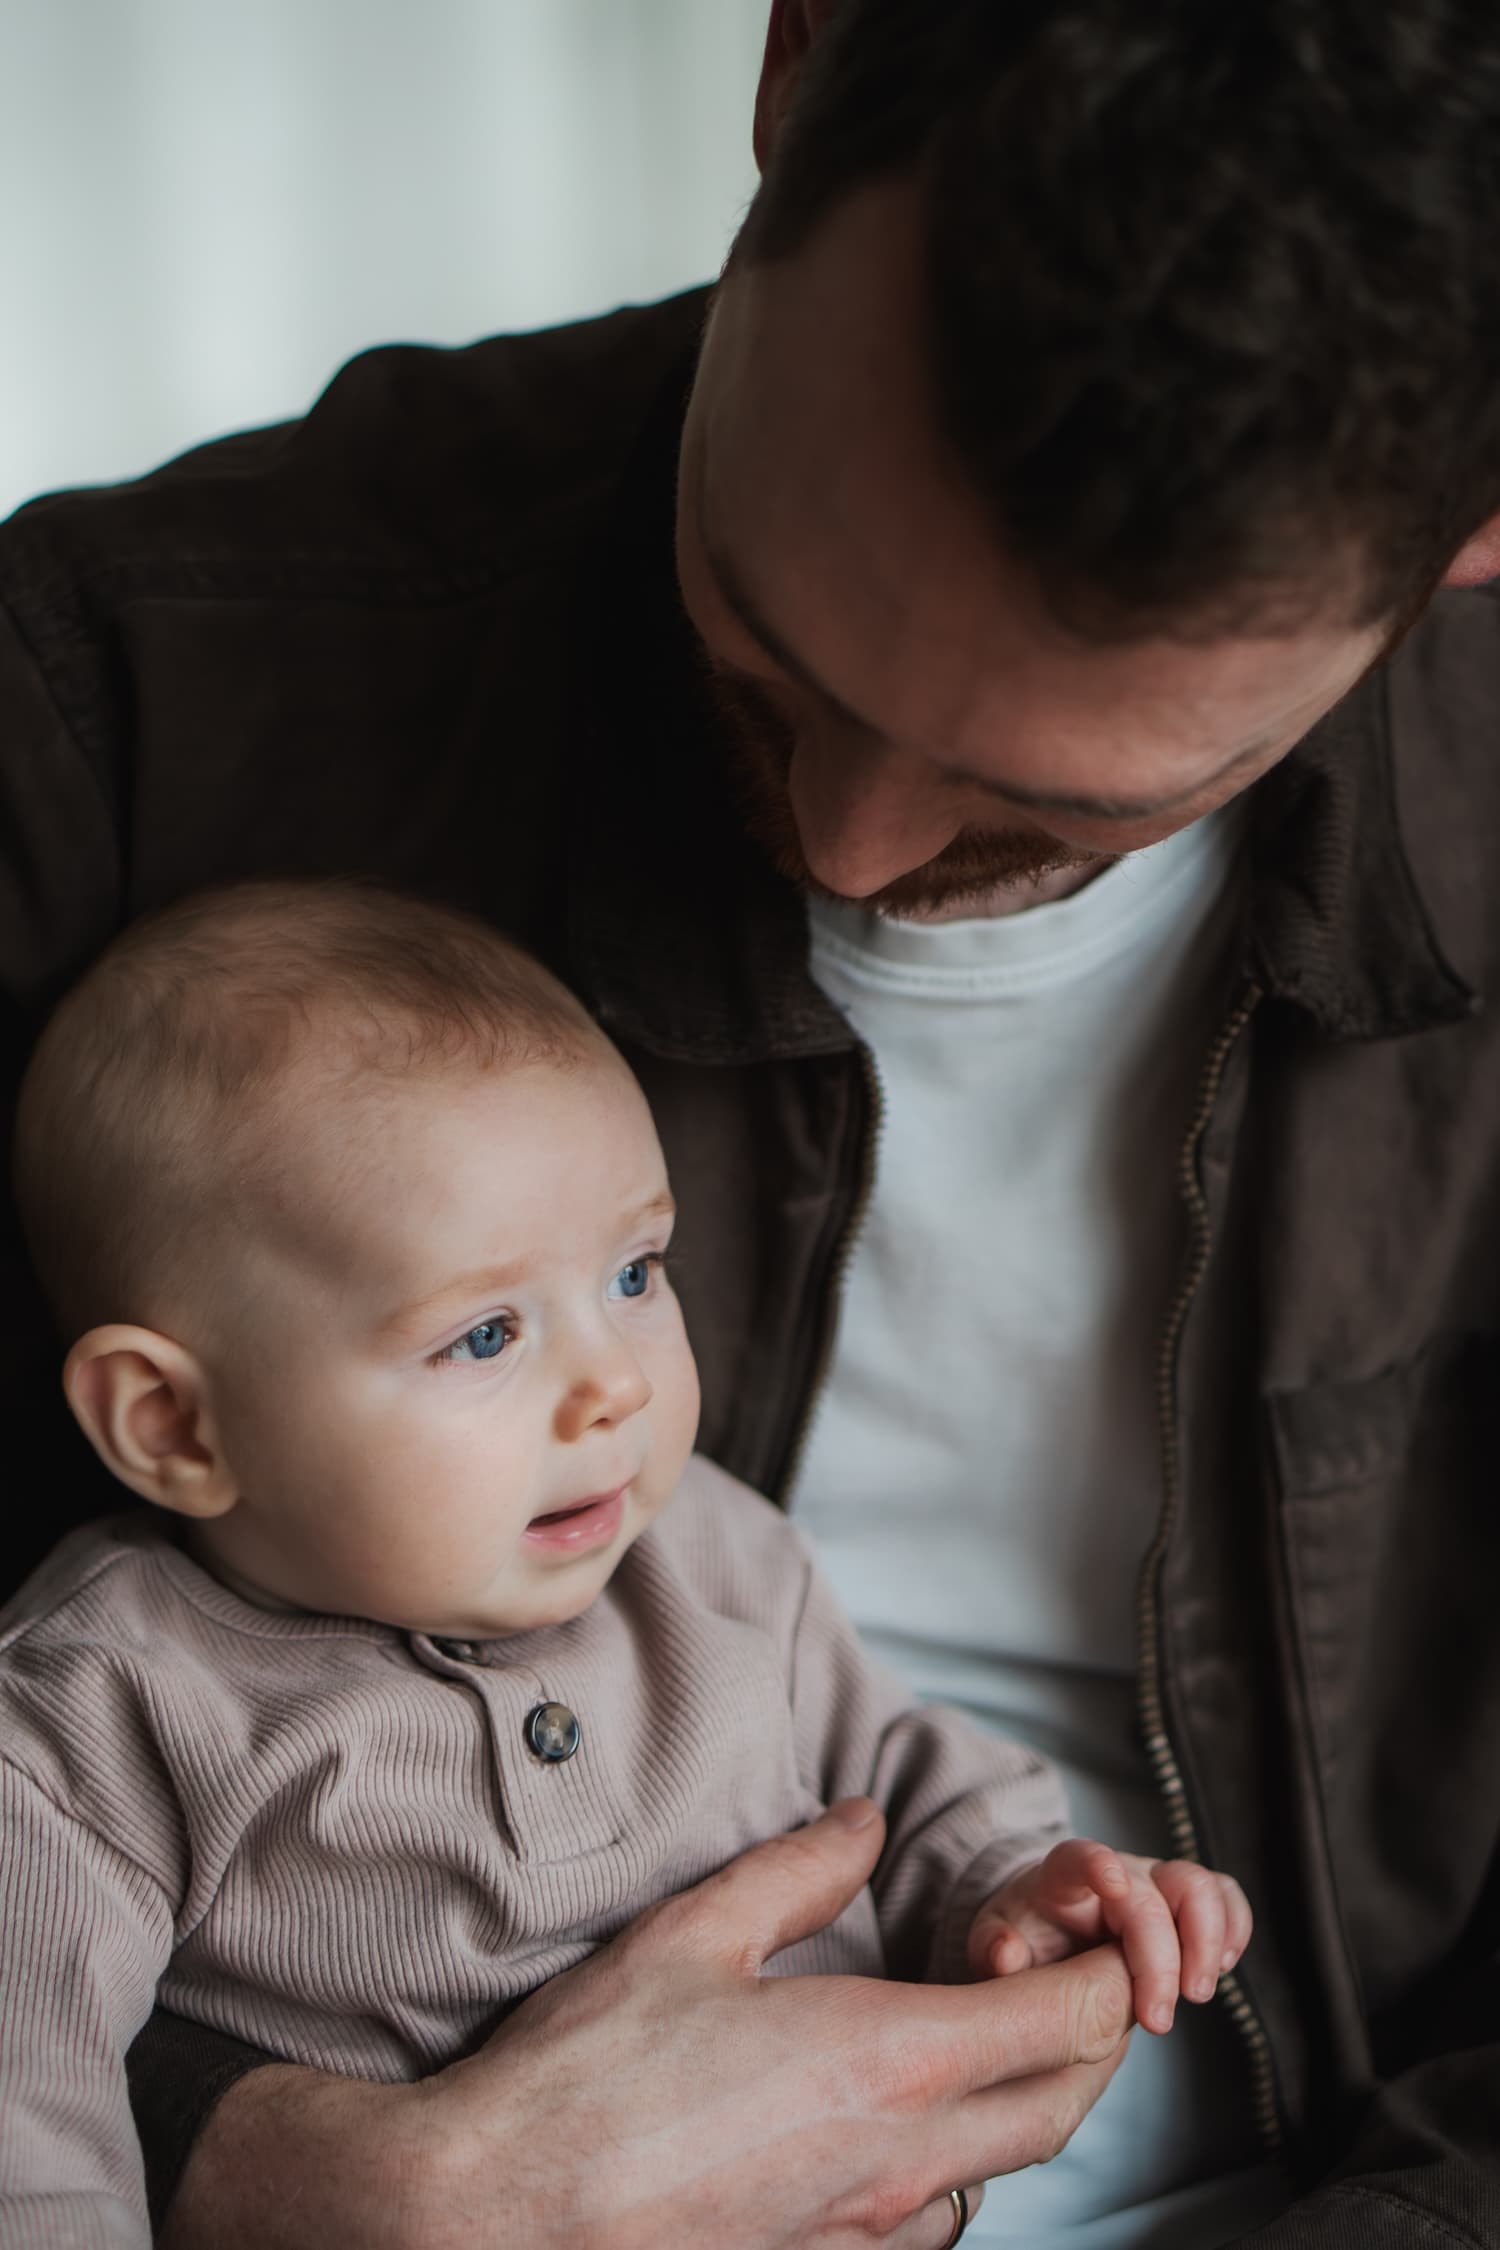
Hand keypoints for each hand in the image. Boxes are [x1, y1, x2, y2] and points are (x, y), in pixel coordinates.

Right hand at [166, 1801, 1134, 2249]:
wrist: (499, 2215)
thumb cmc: (589, 2074)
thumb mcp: (694, 1931)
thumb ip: (800, 1871)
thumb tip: (864, 1823)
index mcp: (888, 2060)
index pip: (1067, 2019)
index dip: (1101, 1968)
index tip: (1091, 1929)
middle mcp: (901, 2160)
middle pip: (1065, 2104)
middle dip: (1093, 2034)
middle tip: (1069, 1974)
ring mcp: (866, 2232)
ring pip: (1004, 2169)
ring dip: (1027, 2101)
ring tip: (991, 2039)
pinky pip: (933, 2220)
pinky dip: (955, 2162)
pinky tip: (902, 2119)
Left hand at [967, 1837, 1251, 2036]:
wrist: (1051, 1926)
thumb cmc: (1025, 1934)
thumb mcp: (994, 1943)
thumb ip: (994, 1949)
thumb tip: (1006, 1956)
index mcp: (1063, 1877)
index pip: (1080, 1858)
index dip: (1098, 1863)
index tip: (1114, 1884)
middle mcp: (1118, 1871)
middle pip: (1154, 1890)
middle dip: (1164, 1956)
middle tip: (1158, 2018)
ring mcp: (1156, 1882)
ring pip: (1200, 1885)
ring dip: (1208, 1940)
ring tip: (1197, 1994)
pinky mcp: (1186, 1902)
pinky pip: (1225, 1898)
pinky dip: (1234, 1928)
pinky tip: (1222, 1967)